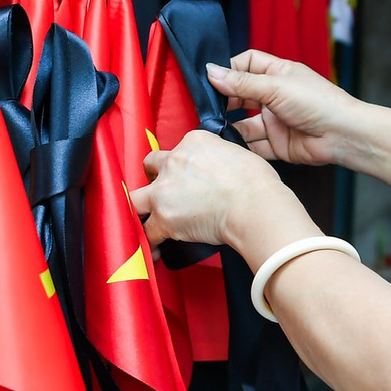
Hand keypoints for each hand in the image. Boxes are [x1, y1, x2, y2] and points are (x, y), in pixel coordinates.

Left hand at [131, 130, 291, 249]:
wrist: (253, 205)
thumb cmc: (256, 182)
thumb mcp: (238, 153)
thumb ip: (220, 158)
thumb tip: (220, 172)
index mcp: (194, 142)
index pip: (179, 149)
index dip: (182, 164)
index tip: (188, 176)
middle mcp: (174, 161)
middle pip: (150, 165)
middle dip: (154, 177)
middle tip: (165, 191)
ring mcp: (164, 189)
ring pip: (134, 198)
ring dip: (140, 208)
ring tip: (149, 220)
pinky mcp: (164, 217)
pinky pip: (147, 231)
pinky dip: (151, 240)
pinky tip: (156, 248)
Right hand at [208, 51, 367, 166]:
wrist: (343, 135)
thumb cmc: (318, 102)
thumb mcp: (275, 87)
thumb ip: (242, 83)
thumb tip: (211, 71)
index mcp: (278, 74)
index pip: (247, 64)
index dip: (230, 69)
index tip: (211, 77)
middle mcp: (275, 96)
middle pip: (241, 95)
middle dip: (225, 100)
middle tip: (208, 106)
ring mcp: (276, 121)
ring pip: (244, 123)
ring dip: (229, 125)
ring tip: (214, 128)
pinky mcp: (277, 144)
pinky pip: (253, 145)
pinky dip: (240, 146)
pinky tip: (228, 145)